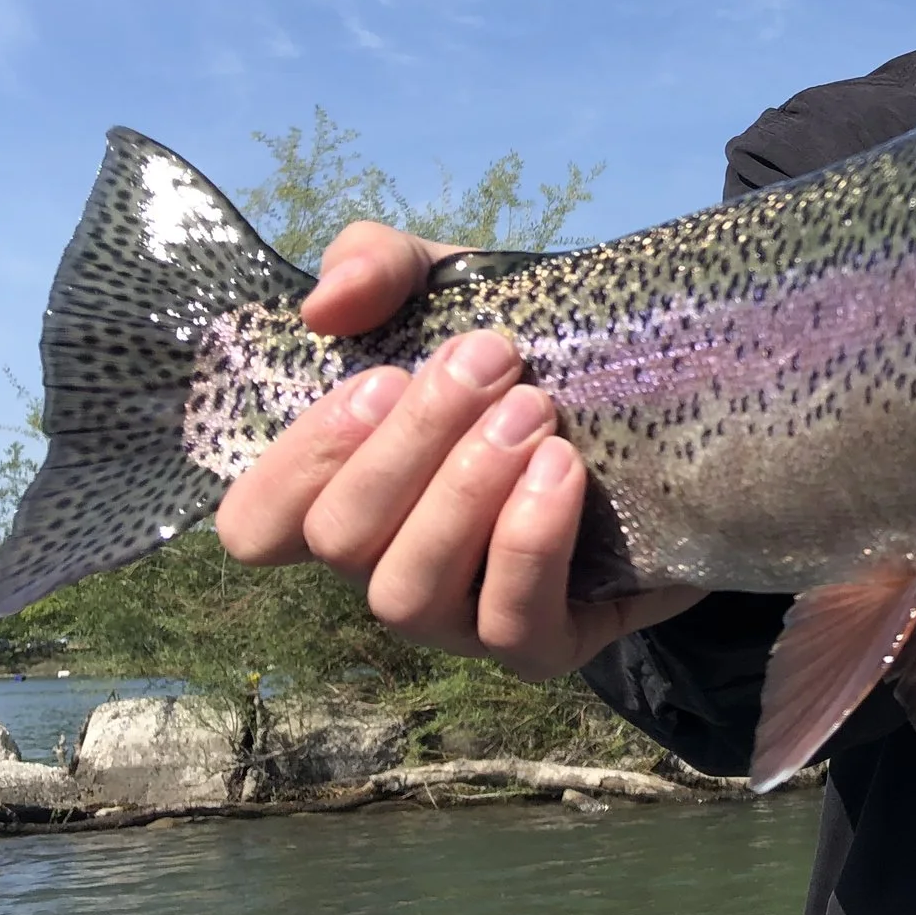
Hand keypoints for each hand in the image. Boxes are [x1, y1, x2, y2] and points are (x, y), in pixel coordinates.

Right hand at [215, 219, 700, 678]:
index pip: (254, 525)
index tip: (380, 378)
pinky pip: (509, 627)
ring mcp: (456, 618)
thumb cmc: (525, 355)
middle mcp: (384, 564)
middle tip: (490, 361)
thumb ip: (375, 268)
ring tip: (533, 412)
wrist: (661, 403)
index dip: (299, 460)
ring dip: (464, 491)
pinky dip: (528, 544)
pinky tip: (563, 470)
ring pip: (408, 592)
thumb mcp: (450, 285)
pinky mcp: (543, 646)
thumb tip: (325, 306)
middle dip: (411, 443)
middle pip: (340, 540)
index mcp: (344, 492)